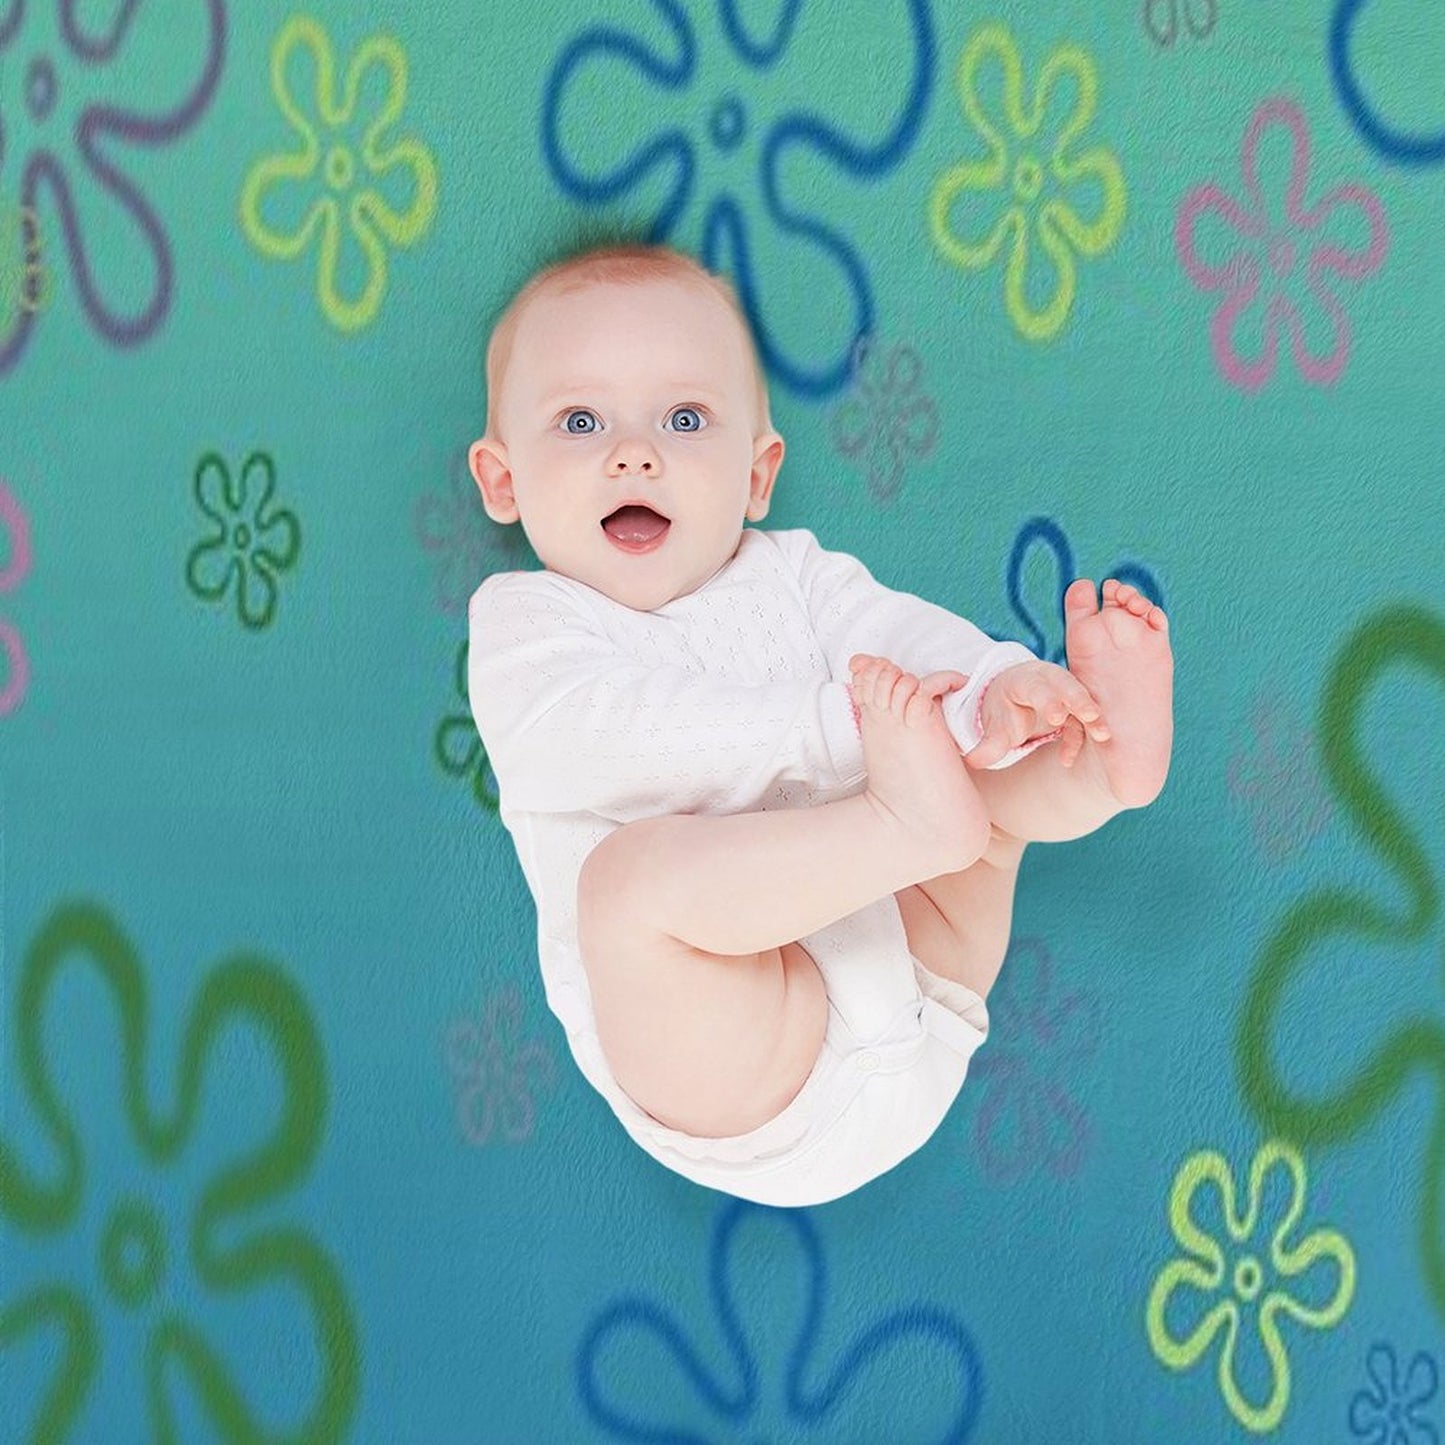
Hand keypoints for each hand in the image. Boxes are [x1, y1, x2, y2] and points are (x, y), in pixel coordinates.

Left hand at [964, 660, 1109, 770]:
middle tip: (1091, 716)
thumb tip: (972, 762)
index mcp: (1023, 680)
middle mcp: (1048, 681)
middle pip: (1066, 685)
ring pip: (1082, 700)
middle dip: (1079, 700)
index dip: (1048, 699)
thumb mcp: (994, 725)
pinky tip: (1066, 760)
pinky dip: (1080, 737)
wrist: (1013, 697)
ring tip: (1103, 735)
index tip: (1056, 717)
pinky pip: (1082, 720)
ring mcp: (1064, 691)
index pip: (1037, 686)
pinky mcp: (1075, 706)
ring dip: (1093, 717)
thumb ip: (987, 745)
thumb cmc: (1004, 709)